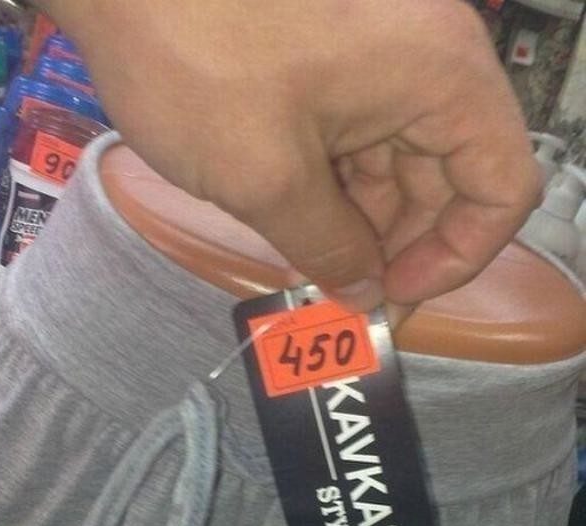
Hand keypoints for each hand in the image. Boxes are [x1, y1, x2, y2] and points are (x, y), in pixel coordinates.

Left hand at [38, 0, 541, 312]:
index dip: (457, 257)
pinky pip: (359, 141)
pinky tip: (298, 223)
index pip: (501, 186)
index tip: (393, 294)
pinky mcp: (337, 61)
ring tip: (314, 268)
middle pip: (450, 179)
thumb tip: (363, 294)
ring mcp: (380, 57)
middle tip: (348, 298)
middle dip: (401, 248)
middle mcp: (426, 61)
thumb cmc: (195, 58)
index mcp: (438, 76)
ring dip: (364, 225)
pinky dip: (336, 190)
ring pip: (400, 165)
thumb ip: (329, 249)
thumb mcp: (267, 178)